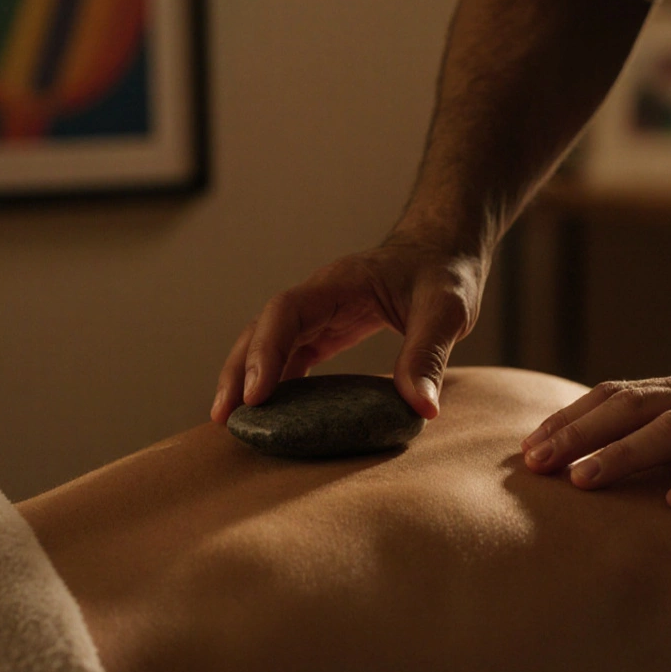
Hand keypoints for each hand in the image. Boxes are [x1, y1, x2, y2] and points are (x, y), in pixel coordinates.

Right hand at [211, 238, 484, 424]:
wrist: (444, 249)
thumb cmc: (445, 272)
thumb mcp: (446, 312)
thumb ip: (429, 356)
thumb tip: (422, 409)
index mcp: (339, 283)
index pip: (286, 312)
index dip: (266, 351)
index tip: (257, 395)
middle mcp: (320, 296)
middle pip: (262, 329)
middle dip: (239, 371)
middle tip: (224, 417)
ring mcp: (320, 313)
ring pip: (269, 342)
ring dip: (248, 378)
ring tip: (232, 422)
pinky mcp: (328, 330)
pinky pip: (291, 355)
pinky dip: (276, 382)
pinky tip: (270, 415)